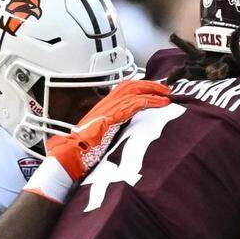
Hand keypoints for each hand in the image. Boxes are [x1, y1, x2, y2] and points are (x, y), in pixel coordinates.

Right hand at [47, 78, 171, 183]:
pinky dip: (151, 101)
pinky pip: (136, 103)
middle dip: (150, 85)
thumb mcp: (103, 134)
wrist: (72, 153)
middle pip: (130, 85)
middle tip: (165, 89)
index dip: (141, 87)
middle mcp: (106, 103)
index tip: (155, 90)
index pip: (125, 89)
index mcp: (104, 106)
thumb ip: (115, 128)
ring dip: (153, 90)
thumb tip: (129, 130)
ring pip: (135, 90)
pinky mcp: (113, 115)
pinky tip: (162, 103)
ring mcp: (109, 107)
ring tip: (167, 94)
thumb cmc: (85, 148)